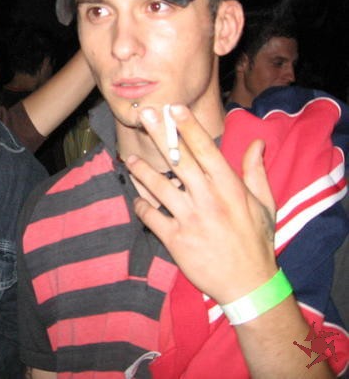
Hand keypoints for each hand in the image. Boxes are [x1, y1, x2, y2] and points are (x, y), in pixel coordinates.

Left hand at [127, 104, 277, 304]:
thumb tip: (255, 144)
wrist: (248, 284)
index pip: (205, 150)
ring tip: (130, 159)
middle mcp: (207, 199)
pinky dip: (141, 205)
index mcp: (229, 187)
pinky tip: (137, 199)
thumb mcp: (264, 205)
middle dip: (160, 134)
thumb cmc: (256, 241)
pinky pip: (150, 216)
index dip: (188, 127)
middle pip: (178, 160)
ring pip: (158, 186)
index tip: (174, 108)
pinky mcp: (175, 239)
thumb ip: (255, 172)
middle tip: (145, 115)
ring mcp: (189, 219)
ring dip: (141, 170)